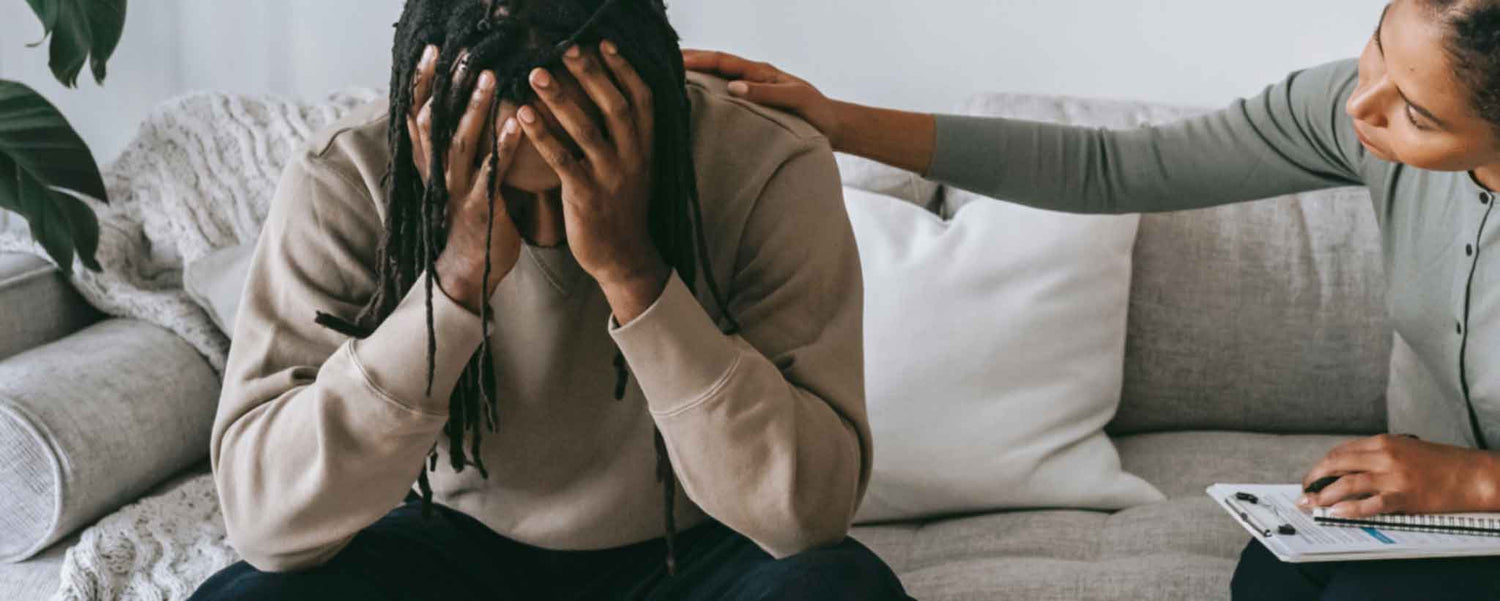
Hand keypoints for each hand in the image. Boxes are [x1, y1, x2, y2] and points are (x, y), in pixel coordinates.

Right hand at [407, 45, 524, 313]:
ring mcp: (457, 190)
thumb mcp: (452, 179)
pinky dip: (501, 146)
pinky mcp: (481, 207)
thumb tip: (460, 108)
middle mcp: (437, 174)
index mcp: (430, 164)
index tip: (431, 52)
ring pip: (460, 142)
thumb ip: (454, 147)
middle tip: (464, 56)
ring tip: (489, 78)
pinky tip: (514, 123)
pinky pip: (490, 172)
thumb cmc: (467, 220)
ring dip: (475, 108)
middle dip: (447, 86)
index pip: (417, 115)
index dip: (422, 83)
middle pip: (434, 122)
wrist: (468, 272)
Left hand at [519, 41, 668, 322]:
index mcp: (646, 146)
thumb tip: (602, 92)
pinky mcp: (586, 196)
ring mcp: (611, 177)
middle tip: (567, 48)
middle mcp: (633, 157)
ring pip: (587, 130)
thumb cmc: (621, 206)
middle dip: (591, 74)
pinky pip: (562, 160)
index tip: (604, 43)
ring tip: (536, 72)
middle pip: (615, 106)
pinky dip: (542, 134)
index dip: (624, 69)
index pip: (642, 98)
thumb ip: (624, 133)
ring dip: (561, 98)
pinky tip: (522, 114)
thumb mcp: (635, 165)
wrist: (623, 257)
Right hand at [682, 49, 844, 148]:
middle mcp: (753, 77)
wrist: (833, 127)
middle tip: (660, 61)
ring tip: (669, 77)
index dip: (699, 59)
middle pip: (715, 64)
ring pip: (717, 78)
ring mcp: (752, 90)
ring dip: (695, 74)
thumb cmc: (816, 113)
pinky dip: (707, 91)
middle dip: (690, 60)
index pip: (723, 60)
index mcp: (761, 72)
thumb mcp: (795, 100)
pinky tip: (693, 99)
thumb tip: (732, 87)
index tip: (675, 60)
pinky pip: (724, 94)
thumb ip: (766, 93)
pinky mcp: (753, 104)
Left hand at [1298, 434, 1499, 516]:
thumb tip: (1350, 468)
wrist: (1473, 474)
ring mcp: (1393, 477)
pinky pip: (1370, 504)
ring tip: (1311, 504)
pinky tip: (1336, 513)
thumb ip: (1378, 455)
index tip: (1312, 477)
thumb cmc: (1441, 463)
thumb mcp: (1405, 448)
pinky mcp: (1404, 497)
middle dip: (1314, 479)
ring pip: (1347, 484)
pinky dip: (1350, 509)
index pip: (1340, 453)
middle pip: (1336, 465)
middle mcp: (1384, 456)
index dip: (1321, 466)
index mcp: (1383, 442)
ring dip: (1324, 496)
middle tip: (1304, 493)